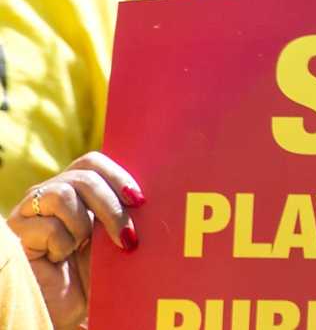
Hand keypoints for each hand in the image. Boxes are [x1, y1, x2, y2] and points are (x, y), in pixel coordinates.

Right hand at [8, 152, 143, 329]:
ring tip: (80, 248)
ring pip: (63, 194)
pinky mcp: (15, 231)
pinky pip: (48, 226)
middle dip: (111, 206)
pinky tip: (57, 258)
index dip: (118, 176)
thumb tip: (144, 194)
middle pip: (83, 176)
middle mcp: (50, 193)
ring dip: (82, 225)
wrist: (67, 308)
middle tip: (127, 236)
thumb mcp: (114, 236)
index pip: (92, 162)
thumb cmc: (93, 272)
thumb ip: (123, 210)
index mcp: (75, 189)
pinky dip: (62, 245)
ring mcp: (30, 210)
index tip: (139, 200)